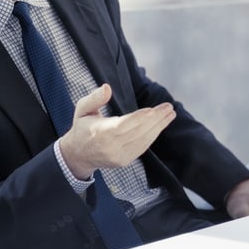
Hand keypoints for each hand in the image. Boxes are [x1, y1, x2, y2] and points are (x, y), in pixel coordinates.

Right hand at [58, 84, 175, 179]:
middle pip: (137, 132)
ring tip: (169, 114)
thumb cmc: (82, 127)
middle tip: (168, 107)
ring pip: (142, 141)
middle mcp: (109, 146)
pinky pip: (142, 148)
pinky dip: (152, 136)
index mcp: (99, 132)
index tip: (152, 110)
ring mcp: (118, 156)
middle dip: (155, 119)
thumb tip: (106, 87)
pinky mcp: (124, 161)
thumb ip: (94, 98)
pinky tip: (160, 126)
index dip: (138, 119)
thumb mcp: (82, 109)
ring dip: (158, 127)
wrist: (78, 154)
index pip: (122, 126)